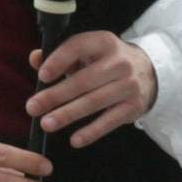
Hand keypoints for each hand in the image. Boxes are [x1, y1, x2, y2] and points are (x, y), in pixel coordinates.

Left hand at [26, 31, 157, 146]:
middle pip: (83, 81)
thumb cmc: (107, 61)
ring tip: (47, 124)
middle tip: (33, 107)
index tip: (42, 75)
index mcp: (103, 42)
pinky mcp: (134, 106)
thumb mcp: (87, 51)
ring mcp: (128, 85)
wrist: (148, 71)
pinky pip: (110, 121)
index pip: (78, 47)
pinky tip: (75, 139)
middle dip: (55, 96)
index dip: (59, 61)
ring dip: (68, 114)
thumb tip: (35, 58)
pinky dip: (91, 132)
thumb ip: (60, 55)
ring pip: (94, 102)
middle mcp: (118, 62)